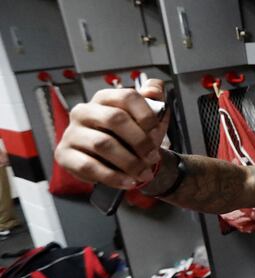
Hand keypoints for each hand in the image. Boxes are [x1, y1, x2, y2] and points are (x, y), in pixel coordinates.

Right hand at [55, 79, 169, 188]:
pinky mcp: (64, 154)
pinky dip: (113, 176)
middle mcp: (84, 111)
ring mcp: (72, 132)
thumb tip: (155, 88)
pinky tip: (127, 181)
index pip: (127, 96)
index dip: (146, 115)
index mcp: (105, 98)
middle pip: (115, 118)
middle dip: (139, 141)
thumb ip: (154, 101)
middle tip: (153, 157)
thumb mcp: (148, 120)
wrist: (118, 163)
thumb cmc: (133, 138)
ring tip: (144, 173)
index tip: (158, 133)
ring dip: (129, 162)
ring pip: (103, 144)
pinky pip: (88, 166)